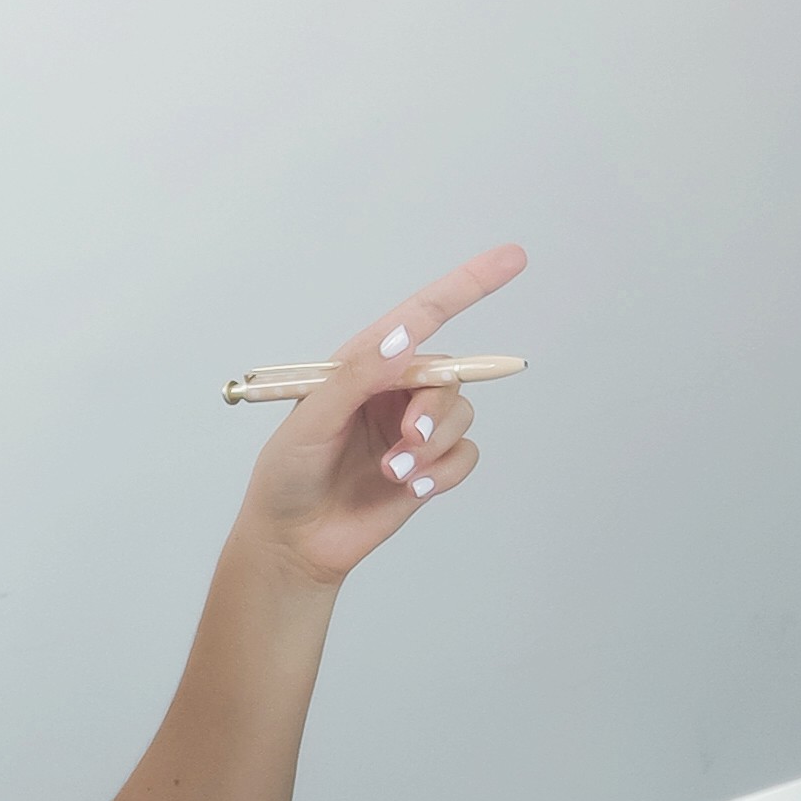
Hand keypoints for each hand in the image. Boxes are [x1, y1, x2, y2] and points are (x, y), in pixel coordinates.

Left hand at [235, 242, 525, 592]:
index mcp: (362, 364)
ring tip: (394, 472)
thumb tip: (402, 338)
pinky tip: (409, 489)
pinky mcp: (428, 467)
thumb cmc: (288, 475)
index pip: (422, 315)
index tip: (512, 258)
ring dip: (434, 446)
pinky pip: (464, 457)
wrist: (294, 542)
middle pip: (450, 374)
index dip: (468, 284)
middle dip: (435, 407)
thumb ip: (356, 376)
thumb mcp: (310, 420)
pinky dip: (442, 472)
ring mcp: (412, 428)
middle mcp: (393, 390)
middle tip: (407, 440)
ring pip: (461, 416)